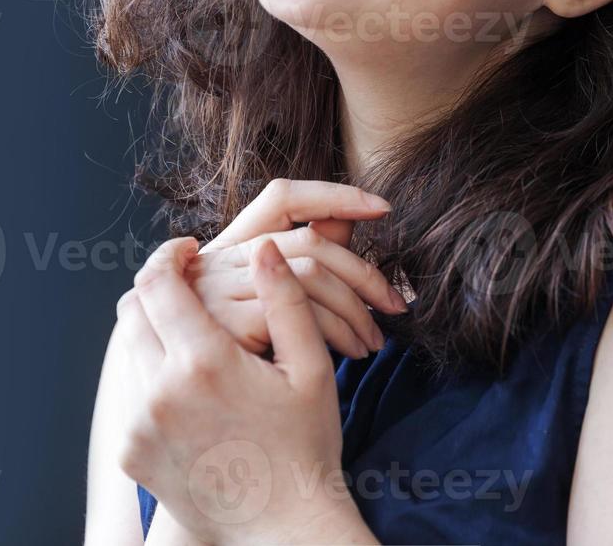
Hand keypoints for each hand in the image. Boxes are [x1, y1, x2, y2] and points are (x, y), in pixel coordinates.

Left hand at [116, 237, 376, 545]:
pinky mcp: (132, 453)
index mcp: (204, 363)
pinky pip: (133, 394)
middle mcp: (158, 392)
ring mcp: (138, 426)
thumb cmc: (306, 446)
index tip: (188, 247)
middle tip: (188, 279)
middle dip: (157, 286)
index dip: (170, 255)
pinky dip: (155, 375)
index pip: (160, 282)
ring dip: (154, 328)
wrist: (281, 526)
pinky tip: (193, 384)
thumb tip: (263, 249)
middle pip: (132, 309)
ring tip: (195, 330)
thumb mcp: (311, 369)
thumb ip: (285, 301)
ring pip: (130, 350)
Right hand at [189, 180, 408, 358]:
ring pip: (310, 274)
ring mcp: (216, 288)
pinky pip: (300, 311)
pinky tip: (352, 351)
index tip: (382, 207)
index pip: (282, 197)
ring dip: (355, 309)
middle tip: (396, 305)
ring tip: (375, 341)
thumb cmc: (248, 362)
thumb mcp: (275, 305)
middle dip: (364, 273)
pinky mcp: (227, 322)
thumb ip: (307, 259)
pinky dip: (338, 330)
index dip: (334, 195)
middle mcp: (217, 259)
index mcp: (230, 248)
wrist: (217, 418)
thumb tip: (349, 219)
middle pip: (309, 241)